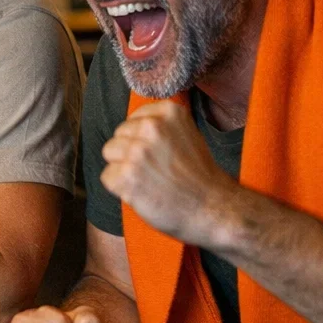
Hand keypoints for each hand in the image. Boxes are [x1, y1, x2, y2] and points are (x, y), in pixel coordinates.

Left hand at [100, 100, 234, 245]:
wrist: (214, 209)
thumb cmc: (200, 177)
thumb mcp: (188, 135)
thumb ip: (162, 126)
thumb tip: (132, 126)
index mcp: (169, 112)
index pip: (133, 120)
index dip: (141, 140)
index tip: (158, 155)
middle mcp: (152, 127)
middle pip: (118, 135)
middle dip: (130, 153)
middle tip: (154, 171)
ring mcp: (138, 151)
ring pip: (109, 153)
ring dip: (123, 169)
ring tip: (148, 181)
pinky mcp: (128, 176)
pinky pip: (108, 177)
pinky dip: (120, 189)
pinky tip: (143, 193)